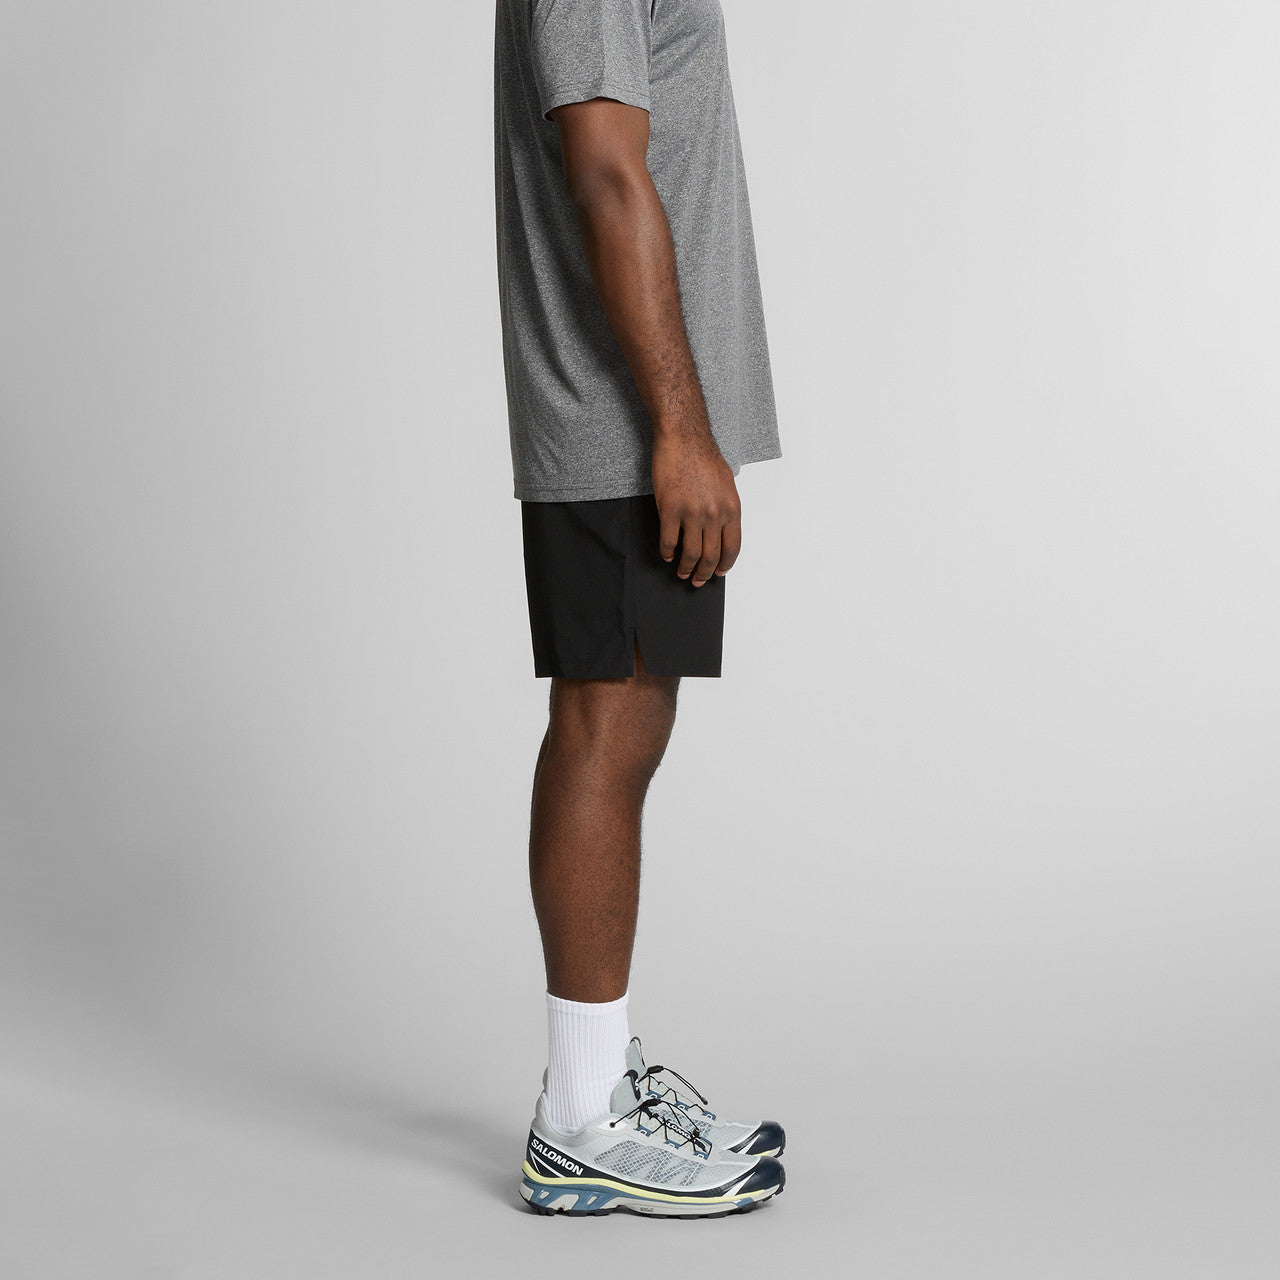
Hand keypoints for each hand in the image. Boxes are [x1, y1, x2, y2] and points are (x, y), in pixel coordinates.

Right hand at [651, 431, 741, 586]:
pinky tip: (666, 554)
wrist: (684, 438)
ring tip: (682, 572)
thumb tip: (721, 529)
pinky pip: (668, 540)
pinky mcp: (670, 510)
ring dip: (685, 567)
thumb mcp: (727, 484)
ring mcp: (692, 514)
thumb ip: (725, 508)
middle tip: (699, 580)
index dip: (725, 564)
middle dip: (704, 573)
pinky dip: (667, 552)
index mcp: (732, 509)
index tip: (719, 572)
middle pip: (711, 555)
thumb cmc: (704, 456)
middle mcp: (714, 514)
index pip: (732, 547)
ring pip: (690, 553)